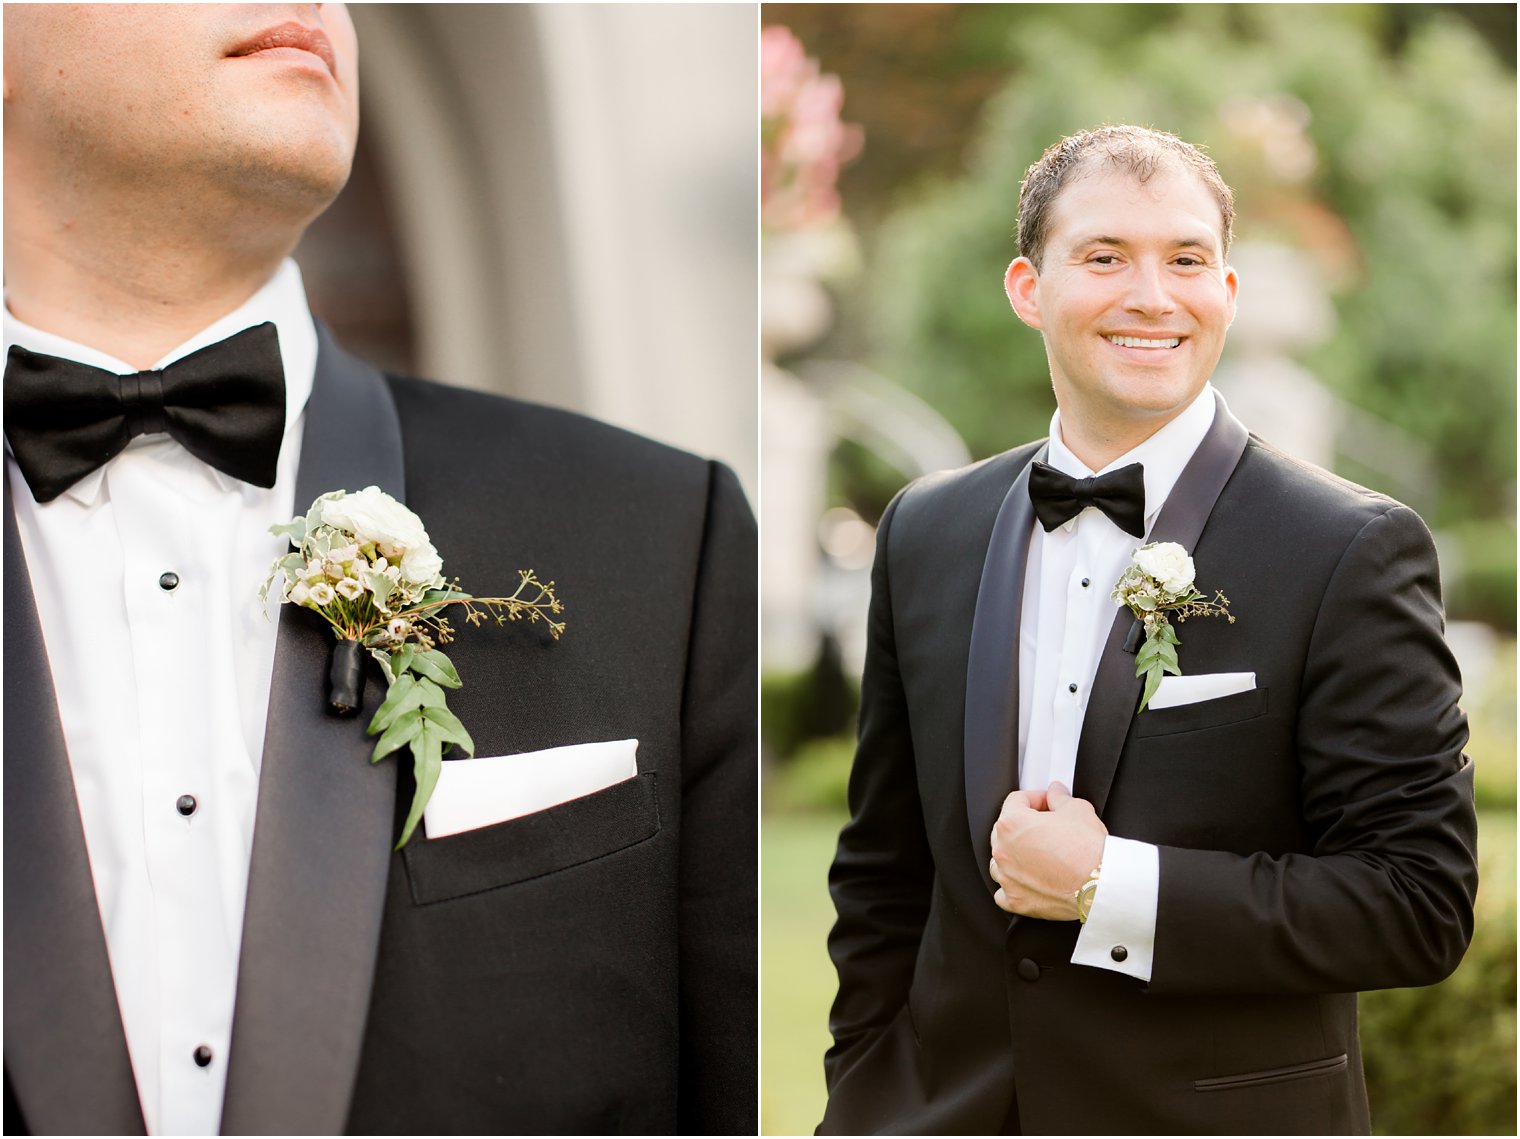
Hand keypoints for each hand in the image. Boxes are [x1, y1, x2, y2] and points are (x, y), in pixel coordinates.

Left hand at [989, 781, 1106, 918]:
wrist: (1101, 885)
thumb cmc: (1088, 851)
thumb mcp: (1077, 809)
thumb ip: (1059, 798)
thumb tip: (1056, 793)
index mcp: (1012, 824)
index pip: (1016, 801)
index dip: (1035, 798)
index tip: (1047, 803)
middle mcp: (1003, 851)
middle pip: (1005, 830)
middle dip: (1025, 825)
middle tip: (1047, 827)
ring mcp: (1008, 878)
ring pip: (1000, 861)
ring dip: (1015, 855)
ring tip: (1037, 854)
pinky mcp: (1017, 901)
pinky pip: (1004, 892)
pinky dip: (1013, 886)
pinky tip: (1028, 880)